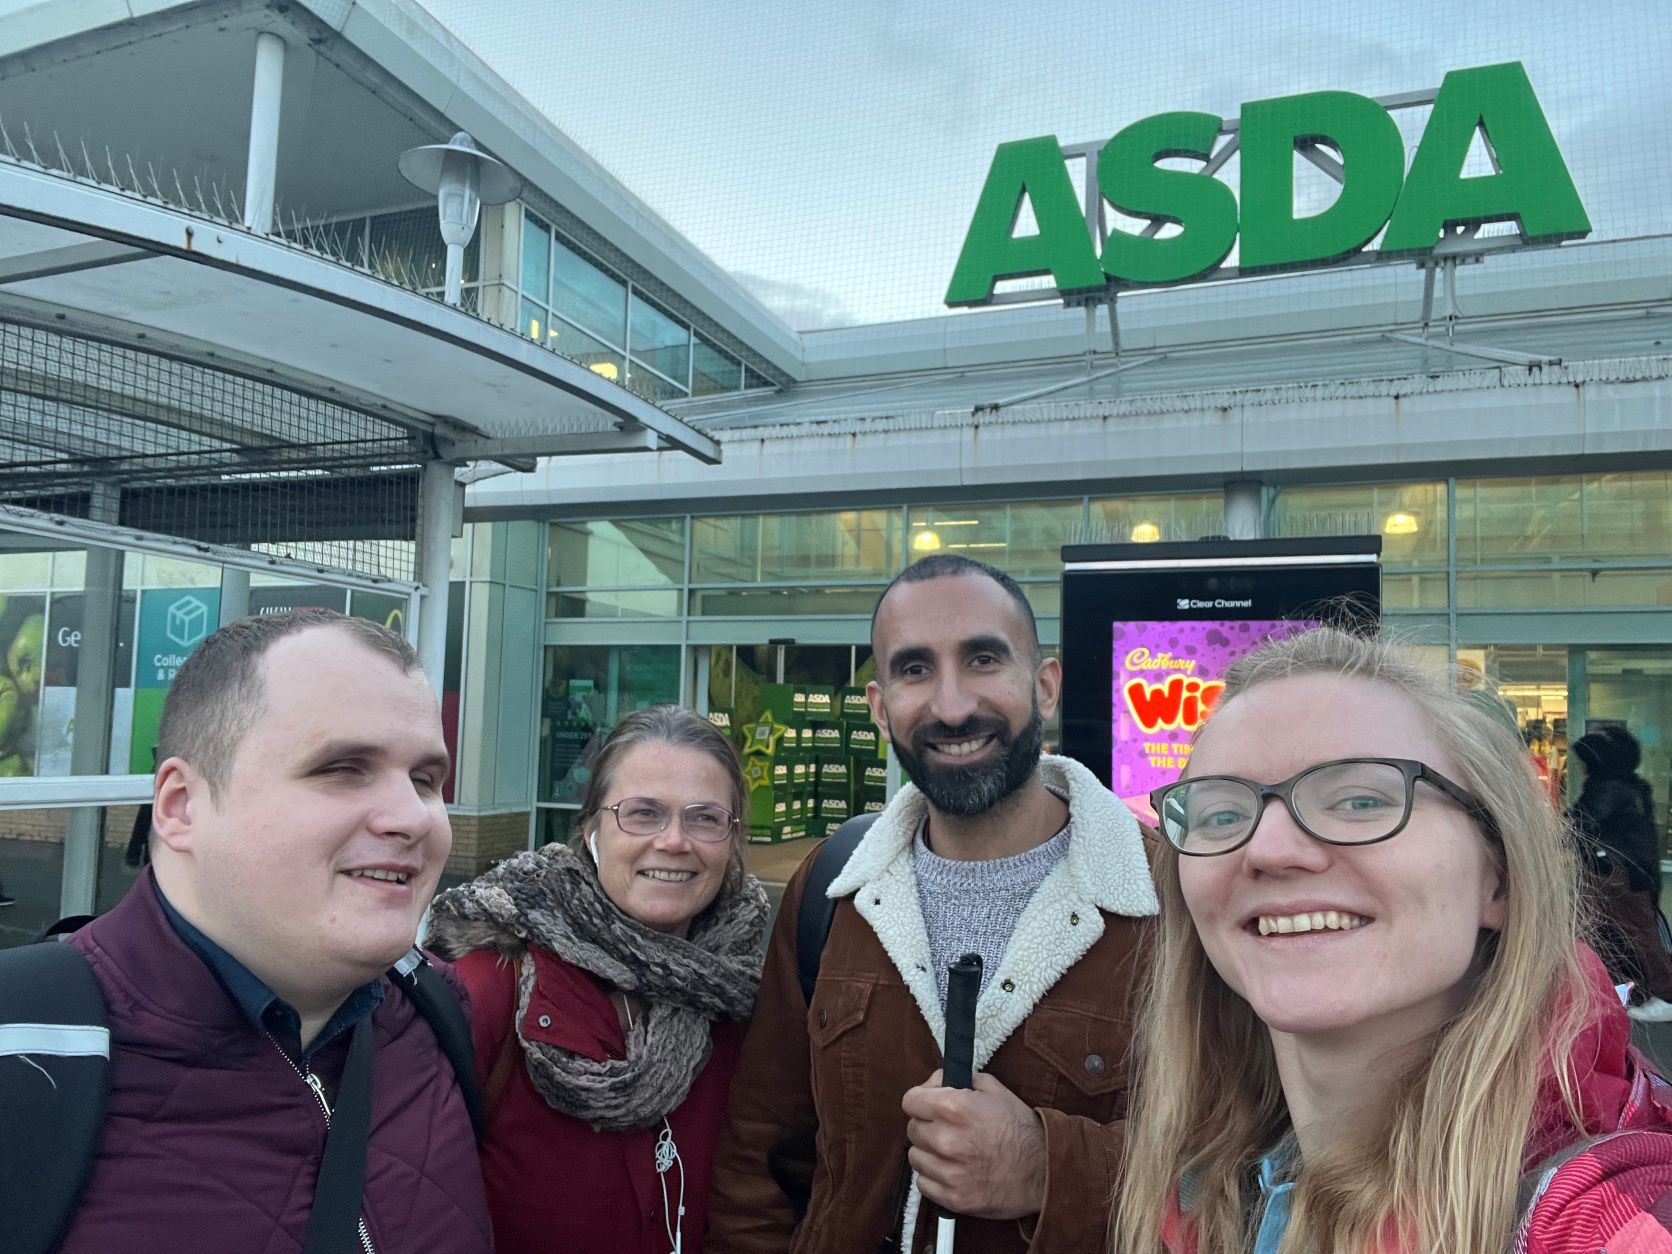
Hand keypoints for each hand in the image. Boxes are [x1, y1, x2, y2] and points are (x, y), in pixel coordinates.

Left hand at [901, 1069, 1045, 1219]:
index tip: (926, 1104)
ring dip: (929, 1152)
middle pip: (912, 1129)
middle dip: (927, 1125)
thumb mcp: (995, 1090)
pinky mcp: (952, 1198)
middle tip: (947, 1128)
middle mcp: (946, 1139)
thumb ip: (961, 1080)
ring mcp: (948, 1172)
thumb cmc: (1021, 1130)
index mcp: (953, 1108)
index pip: (910, 1100)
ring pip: (915, 1157)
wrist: (1045, 1171)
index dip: (920, 1099)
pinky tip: (953, 1170)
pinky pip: (923, 1183)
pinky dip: (934, 1177)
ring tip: (952, 1151)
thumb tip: (938, 1082)